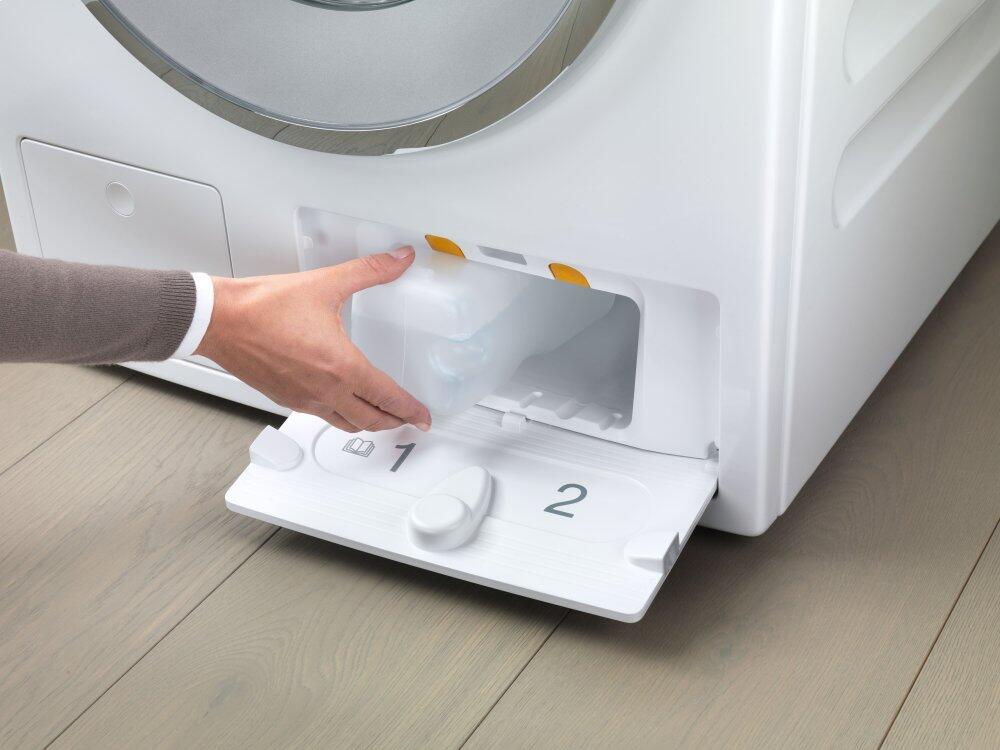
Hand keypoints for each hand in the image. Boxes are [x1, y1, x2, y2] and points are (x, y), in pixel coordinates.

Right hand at [196, 246, 430, 432]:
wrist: (220, 320)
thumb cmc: (263, 306)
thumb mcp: (325, 284)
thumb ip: (369, 271)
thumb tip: (399, 259)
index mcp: (341, 367)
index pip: (388, 397)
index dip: (411, 410)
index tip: (423, 417)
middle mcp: (325, 391)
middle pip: (370, 419)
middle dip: (393, 421)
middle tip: (407, 419)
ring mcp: (303, 399)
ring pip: (345, 422)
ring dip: (367, 422)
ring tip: (379, 416)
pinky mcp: (285, 399)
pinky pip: (321, 415)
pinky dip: (339, 415)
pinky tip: (340, 402)